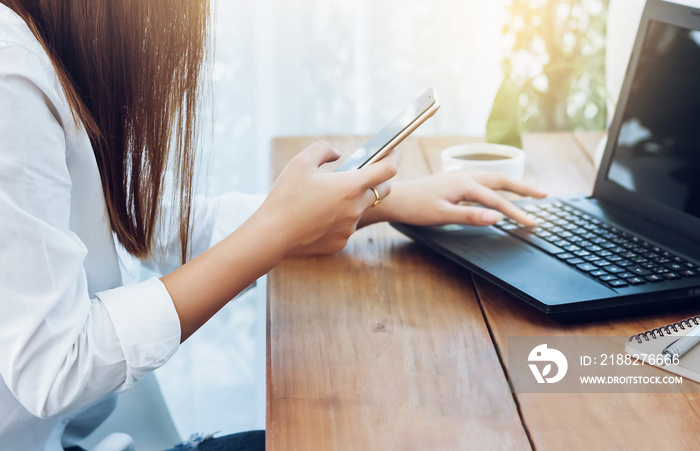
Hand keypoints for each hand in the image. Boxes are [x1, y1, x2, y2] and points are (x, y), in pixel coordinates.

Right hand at [255, 141, 399, 255]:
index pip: (387, 169)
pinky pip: (346, 226)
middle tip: (360, 174)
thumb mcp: (300, 162)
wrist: (272, 235)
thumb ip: (323, 149)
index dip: (393, 157)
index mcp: (350, 186)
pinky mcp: (340, 242)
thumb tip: (337, 153)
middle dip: (378, 181)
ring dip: (352, 201)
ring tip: (326, 197)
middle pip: (382, 191)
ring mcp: (349, 227)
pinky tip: (318, 216)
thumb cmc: (285, 197)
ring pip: (360, 209)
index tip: (391, 152)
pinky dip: (338, 218)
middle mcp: (355, 208)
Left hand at [360, 171, 546, 227]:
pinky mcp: (453, 181)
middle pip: (501, 180)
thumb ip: (470, 217)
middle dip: (524, 188)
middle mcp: (464, 177)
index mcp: (464, 185)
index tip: (532, 223)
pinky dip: (497, 185)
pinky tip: (497, 189)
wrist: (393, 198)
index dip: (516, 213)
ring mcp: (459, 177)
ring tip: (528, 191)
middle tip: (544, 196)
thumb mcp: (442, 215)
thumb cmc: (414, 207)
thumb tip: (497, 218)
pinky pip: (483, 180)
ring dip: (512, 184)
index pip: (497, 201)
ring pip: (493, 178)